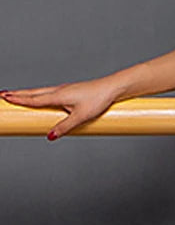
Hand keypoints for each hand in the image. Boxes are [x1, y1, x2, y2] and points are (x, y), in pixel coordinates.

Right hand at [0, 78, 119, 140]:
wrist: (113, 87)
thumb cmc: (99, 99)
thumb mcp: (81, 117)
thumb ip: (64, 127)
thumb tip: (50, 136)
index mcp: (59, 95)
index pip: (33, 99)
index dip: (18, 99)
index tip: (5, 98)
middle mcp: (60, 90)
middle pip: (34, 93)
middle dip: (18, 94)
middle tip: (3, 95)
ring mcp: (66, 89)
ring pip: (42, 91)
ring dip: (28, 93)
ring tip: (17, 95)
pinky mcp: (72, 90)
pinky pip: (50, 92)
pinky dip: (40, 94)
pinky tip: (41, 97)